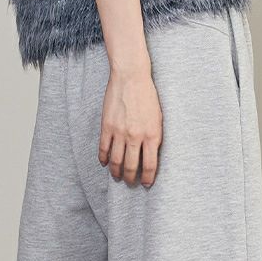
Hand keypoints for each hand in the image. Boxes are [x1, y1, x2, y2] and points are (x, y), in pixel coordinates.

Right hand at [98, 66, 162, 186]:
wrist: (131, 76)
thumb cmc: (148, 95)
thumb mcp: (158, 118)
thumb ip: (155, 137)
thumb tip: (151, 154)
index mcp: (152, 135)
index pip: (150, 166)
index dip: (147, 178)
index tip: (145, 184)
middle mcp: (136, 136)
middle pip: (131, 166)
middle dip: (131, 178)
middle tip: (130, 182)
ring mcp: (120, 132)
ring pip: (116, 161)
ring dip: (116, 172)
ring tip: (117, 176)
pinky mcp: (107, 126)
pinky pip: (103, 148)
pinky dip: (103, 158)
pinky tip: (105, 162)